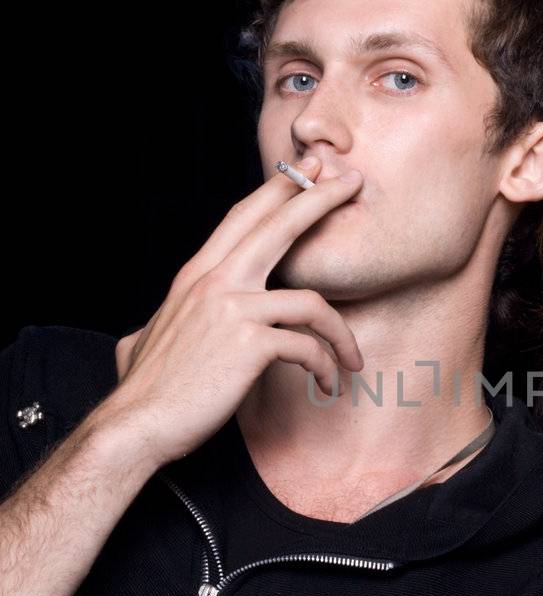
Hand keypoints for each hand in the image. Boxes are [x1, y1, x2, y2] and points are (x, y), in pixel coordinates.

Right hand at [103, 154, 366, 466]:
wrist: (136, 424)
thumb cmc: (145, 389)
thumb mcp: (141, 340)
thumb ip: (155, 325)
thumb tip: (144, 333)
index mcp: (195, 276)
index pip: (242, 218)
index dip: (277, 191)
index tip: (308, 171)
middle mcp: (214, 282)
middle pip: (278, 225)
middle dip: (319, 198)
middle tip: (353, 182)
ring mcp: (232, 310)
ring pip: (311, 302)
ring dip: (341, 334)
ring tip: (353, 360)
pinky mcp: (249, 345)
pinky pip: (307, 347)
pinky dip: (324, 366)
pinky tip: (327, 385)